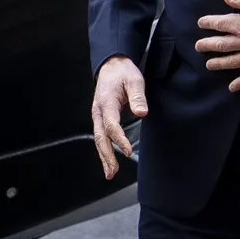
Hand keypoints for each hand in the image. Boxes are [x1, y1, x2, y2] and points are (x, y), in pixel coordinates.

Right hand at [90, 55, 147, 179]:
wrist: (111, 65)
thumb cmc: (123, 72)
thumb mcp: (134, 80)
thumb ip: (138, 97)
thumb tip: (141, 113)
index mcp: (106, 102)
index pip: (111, 124)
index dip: (119, 139)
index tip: (127, 151)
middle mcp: (98, 110)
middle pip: (100, 136)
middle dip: (106, 155)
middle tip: (113, 171)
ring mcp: (97, 114)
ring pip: (98, 138)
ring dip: (103, 156)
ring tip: (110, 173)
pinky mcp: (101, 117)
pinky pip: (100, 136)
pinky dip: (103, 150)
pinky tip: (108, 161)